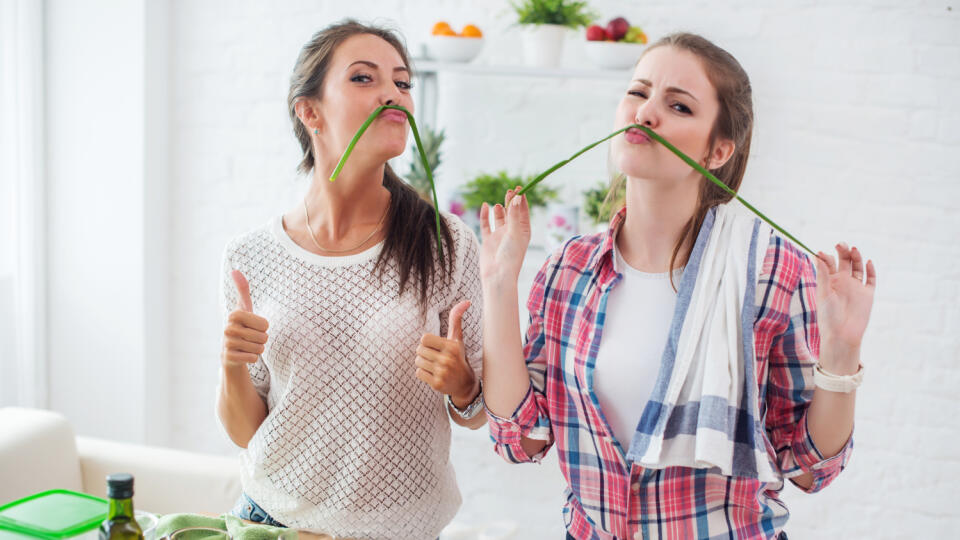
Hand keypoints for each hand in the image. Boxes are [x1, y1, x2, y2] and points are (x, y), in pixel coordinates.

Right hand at [221, 270, 269, 368]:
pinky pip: (253, 358)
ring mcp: (226, 344)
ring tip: (248, 345)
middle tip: (252, 338)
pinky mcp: (228, 358)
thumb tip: (234, 270)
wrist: (230, 351)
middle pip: (263, 337)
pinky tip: (244, 355)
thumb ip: (243, 289)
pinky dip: (253, 358)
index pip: (265, 324)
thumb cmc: (242, 326)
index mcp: (234, 314)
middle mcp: (228, 328)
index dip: (264, 327)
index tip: (254, 325)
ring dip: (258, 349)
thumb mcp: (244, 307)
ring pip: (259, 349)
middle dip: (262, 339)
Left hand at [416, 300, 478, 406]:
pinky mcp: (437, 384)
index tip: (436, 347)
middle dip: (424, 353)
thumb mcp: (457, 338)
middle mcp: (447, 359)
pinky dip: (423, 374)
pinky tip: (434, 374)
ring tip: (435, 366)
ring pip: (418, 362)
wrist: (465, 383)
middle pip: (419, 350)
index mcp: (451, 346)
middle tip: (436, 358)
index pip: (424, 339)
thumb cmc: (458, 356)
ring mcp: (442, 372)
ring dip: (423, 363)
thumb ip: (456, 319)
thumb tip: (466, 301)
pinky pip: (418, 373)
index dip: (427, 342)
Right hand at [479, 187, 530, 283]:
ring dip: (500, 209)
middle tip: (509, 190)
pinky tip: (485, 206)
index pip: (523, 212)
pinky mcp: (488, 240)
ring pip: (499, 218)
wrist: (498, 275)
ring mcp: (500, 235)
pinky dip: (485, 215)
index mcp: (523, 231)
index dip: (521, 200)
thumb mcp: (515, 233)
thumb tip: (516, 198)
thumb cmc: (511, 256)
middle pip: (511, 213)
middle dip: (510, 201)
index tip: (519, 188)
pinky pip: (486, 224)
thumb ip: (514, 215)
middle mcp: (512, 232)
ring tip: (500, 204)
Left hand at [814, 243, 876, 371]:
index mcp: (829, 281)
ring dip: (856, 257)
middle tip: (840, 244)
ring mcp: (855, 287)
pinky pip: (870, 279)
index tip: (822, 252)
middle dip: (843, 251)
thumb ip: (823, 275)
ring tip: (853, 249)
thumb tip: (817, 254)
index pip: (829, 263)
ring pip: (857, 267)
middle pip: (844, 261)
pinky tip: (868, 262)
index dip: (826, 256)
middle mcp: (842, 282)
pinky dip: (871, 270)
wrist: (842, 334)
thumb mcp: (823, 293)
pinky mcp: (867, 294)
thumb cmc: (828, 316)